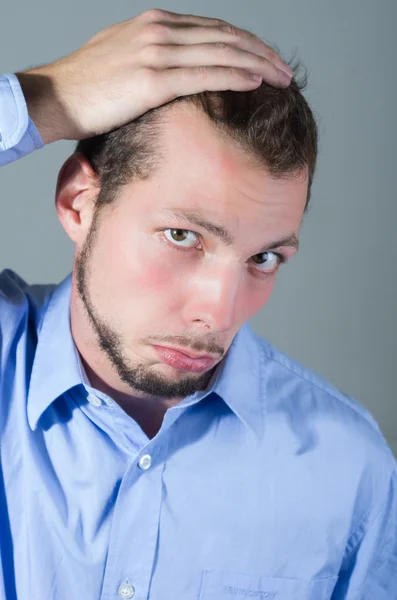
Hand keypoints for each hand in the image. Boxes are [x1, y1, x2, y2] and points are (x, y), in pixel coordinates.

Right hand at [16, 8, 292, 143]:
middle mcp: (160, 30)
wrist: (55, 96)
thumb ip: (153, 57)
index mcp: (156, 24)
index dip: (245, 43)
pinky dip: (234, 77)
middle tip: (285, 70)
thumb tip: (175, 72)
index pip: (214, 29)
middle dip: (261, 53)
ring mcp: (157, 51)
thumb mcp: (123, 58)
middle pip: (225, 37)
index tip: (266, 59)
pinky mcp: (152, 79)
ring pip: (221, 53)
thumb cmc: (86, 85)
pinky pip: (205, 74)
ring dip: (257, 65)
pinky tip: (256, 83)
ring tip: (281, 78)